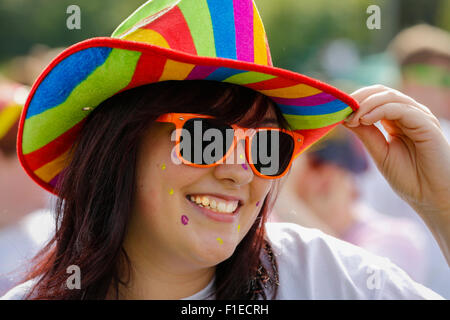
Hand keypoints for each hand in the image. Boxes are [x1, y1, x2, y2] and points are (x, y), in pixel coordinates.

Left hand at [343, 85, 449, 263]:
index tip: (336, 111)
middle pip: (381, 92)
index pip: (374, 99)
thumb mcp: (380, 153)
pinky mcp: (426, 124)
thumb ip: (366, 134)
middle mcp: (409, 115)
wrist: (432, 197)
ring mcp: (419, 118)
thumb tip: (345, 117)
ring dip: (365, 104)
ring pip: (389, 97)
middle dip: (358, 98)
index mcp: (397, 121)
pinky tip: (364, 120)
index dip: (354, 102)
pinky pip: (401, 109)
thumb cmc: (409, 178)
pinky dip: (380, 110)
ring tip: (351, 118)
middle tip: (340, 109)